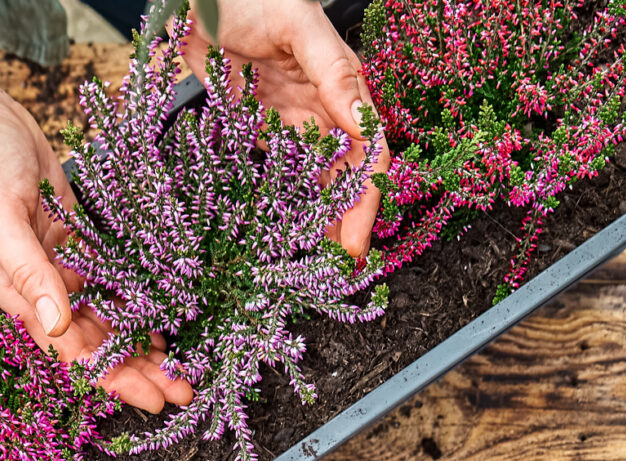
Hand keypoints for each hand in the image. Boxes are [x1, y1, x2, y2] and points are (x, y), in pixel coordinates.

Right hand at [0, 91, 192, 412]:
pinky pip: (115, 288)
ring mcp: (66, 272)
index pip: (75, 352)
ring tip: (183, 370)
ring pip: (112, 323)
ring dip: (145, 349)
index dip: (115, 379)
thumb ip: (29, 273)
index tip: (152, 399)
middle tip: (184, 392)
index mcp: (23, 297)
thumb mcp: (1, 218)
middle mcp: (48, 294)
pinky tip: (165, 326)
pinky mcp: (82, 248)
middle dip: (141, 373)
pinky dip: (139, 309)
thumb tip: (57, 326)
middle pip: (100, 346)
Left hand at [180, 0, 390, 257]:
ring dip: (318, 219)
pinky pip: (276, 171)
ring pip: (313, 181)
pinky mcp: (257, 127)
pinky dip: (281, 201)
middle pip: (344, 177)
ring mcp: (290, 122)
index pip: (368, 154)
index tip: (356, 242)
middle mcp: (324, 111)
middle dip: (346, 222)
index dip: (366, 200)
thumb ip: (333, 73)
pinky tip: (280, 230)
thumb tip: (362, 122)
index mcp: (344, 89)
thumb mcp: (300, 27)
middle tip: (338, 268)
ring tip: (316, 262)